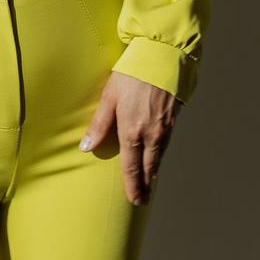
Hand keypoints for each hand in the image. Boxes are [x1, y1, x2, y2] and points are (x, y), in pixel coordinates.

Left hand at [78, 71, 181, 204]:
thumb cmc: (132, 74)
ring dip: (153, 173)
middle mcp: (150, 135)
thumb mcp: (110, 97)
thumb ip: (99, 124)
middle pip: (148, 168)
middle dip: (145, 186)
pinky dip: (161, 156)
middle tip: (142, 200)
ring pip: (159, 158)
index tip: (133, 201)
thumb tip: (85, 147)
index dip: (132, 186)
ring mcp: (164, 129)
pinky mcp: (173, 119)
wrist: (162, 58)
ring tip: (149, 183)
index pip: (131, 168)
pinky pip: (166, 145)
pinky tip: (157, 158)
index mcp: (132, 132)